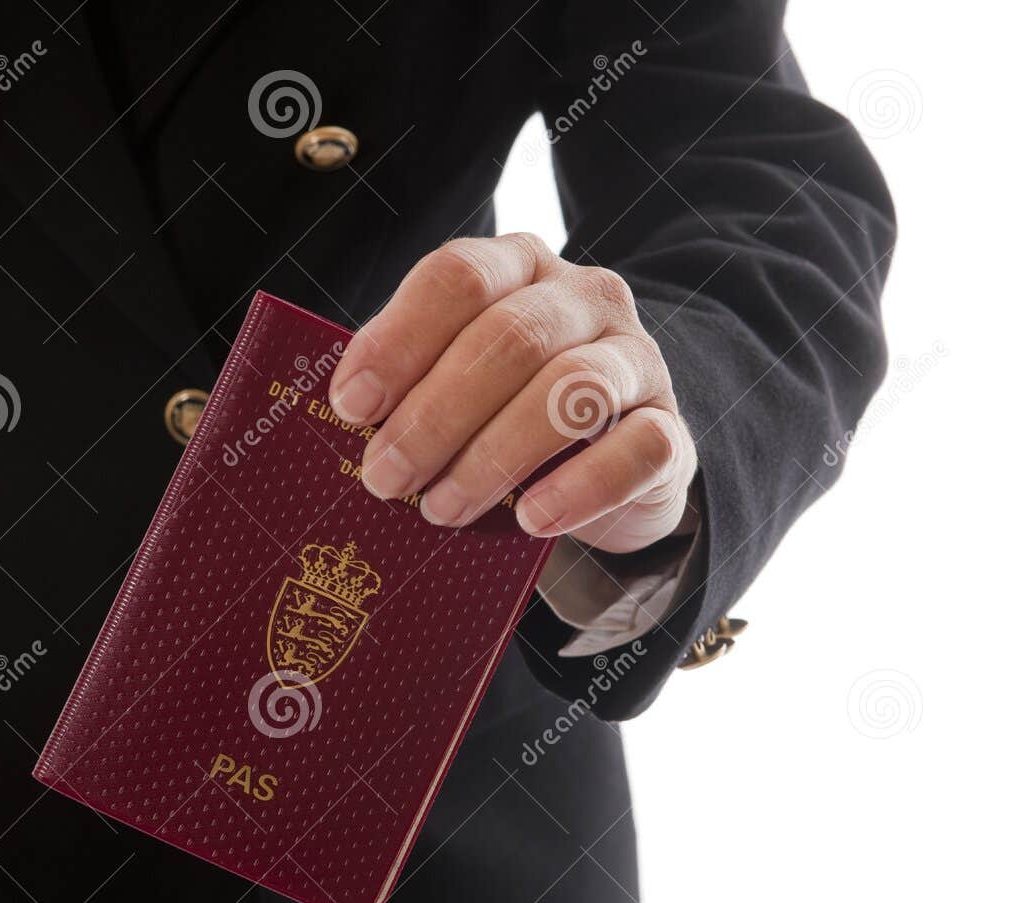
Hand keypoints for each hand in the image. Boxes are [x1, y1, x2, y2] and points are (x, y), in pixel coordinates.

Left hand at [329, 233, 697, 554]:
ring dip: (494, 455)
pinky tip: (531, 521)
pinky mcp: (670, 430)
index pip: (459, 276)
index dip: (400, 338)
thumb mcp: (455, 385)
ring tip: (441, 511)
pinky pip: (636, 450)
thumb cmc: (507, 420)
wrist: (611, 471)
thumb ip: (411, 384)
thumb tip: (345, 422)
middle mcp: (585, 297)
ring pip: (571, 388)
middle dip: (436, 413)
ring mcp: (637, 359)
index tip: (353, 404)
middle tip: (385, 478)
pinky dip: (579, 488)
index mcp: (518, 268)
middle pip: (509, 336)